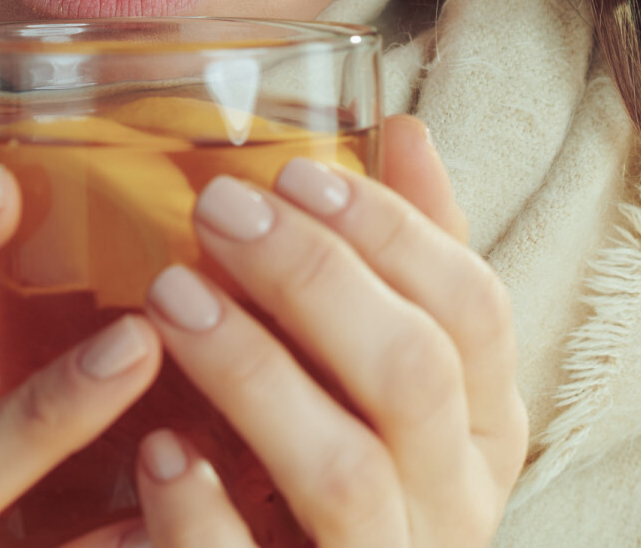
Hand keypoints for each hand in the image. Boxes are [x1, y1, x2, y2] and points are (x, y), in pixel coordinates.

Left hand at [128, 115, 526, 545]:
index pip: (474, 311)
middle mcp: (451, 504)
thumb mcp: (387, 379)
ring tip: (169, 297)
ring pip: (344, 474)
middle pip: (413, 376)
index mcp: (482, 429)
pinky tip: (158, 449)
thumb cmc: (333, 478)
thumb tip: (405, 130)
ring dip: (254, 373)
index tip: (297, 172)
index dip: (393, 232)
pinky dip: (204, 512)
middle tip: (216, 209)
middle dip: (314, 278)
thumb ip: (397, 268)